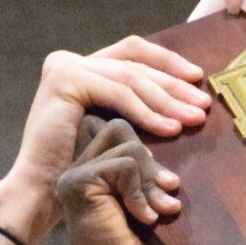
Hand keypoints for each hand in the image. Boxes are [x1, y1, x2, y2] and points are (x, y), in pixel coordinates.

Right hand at [0, 40, 210, 244]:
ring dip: (166, 99)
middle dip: (173, 84)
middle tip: (203, 104)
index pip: (133, 53)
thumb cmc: (82, 168)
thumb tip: (184, 95)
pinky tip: (168, 127)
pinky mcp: (65, 80)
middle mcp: (71, 61)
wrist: (42, 191)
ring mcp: (66, 66)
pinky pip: (117, 93)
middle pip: (135, 63)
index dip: (167, 62)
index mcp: (84, 67)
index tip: (197, 79)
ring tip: (192, 119)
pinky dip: (145, 111)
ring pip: (130, 78)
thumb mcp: (115, 129)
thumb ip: (136, 105)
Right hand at [56, 118, 179, 244]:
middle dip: (151, 160)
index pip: (119, 131)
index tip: (167, 183)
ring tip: (159, 210)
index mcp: (89, 169)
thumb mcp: (146, 196)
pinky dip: (141, 191)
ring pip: (126, 145)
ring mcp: (73, 174)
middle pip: (120, 128)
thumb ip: (145, 166)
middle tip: (170, 191)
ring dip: (150, 179)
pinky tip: (145, 217)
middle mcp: (76, 168)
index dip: (147, 150)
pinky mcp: (78, 183)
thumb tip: (169, 124)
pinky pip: (123, 165)